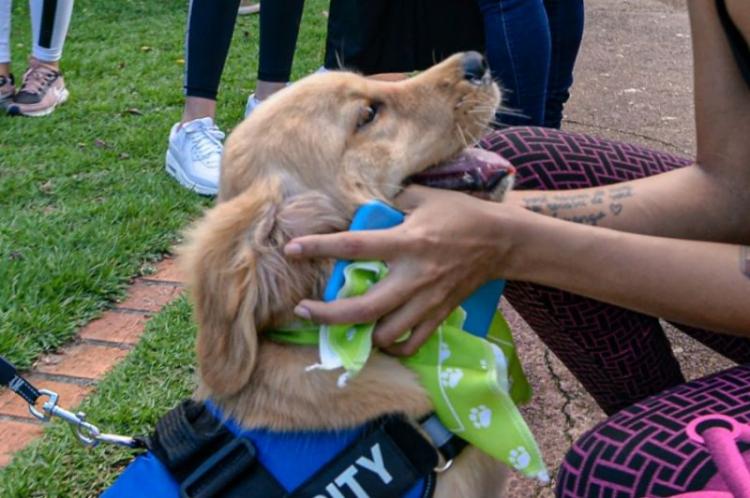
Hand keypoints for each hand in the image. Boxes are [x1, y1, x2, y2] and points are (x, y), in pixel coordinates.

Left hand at [284, 186, 523, 354]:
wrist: (501, 241)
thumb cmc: (460, 214)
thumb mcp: (425, 197)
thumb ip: (392, 203)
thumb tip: (364, 208)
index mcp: (407, 242)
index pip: (355, 247)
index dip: (319, 248)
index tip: (291, 250)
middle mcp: (414, 276)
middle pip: (363, 309)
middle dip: (327, 315)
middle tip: (302, 310)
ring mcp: (427, 301)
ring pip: (386, 334)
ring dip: (359, 333)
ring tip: (342, 324)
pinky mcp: (440, 314)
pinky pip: (412, 343)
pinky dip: (393, 346)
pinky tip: (380, 337)